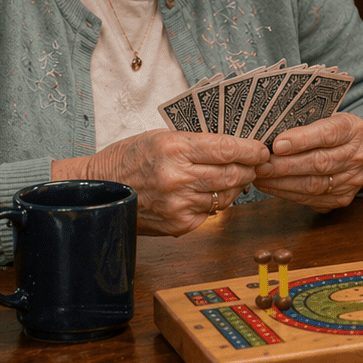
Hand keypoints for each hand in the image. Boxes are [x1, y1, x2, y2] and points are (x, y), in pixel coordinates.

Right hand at [54, 129, 269, 236]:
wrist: (99, 189)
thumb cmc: (130, 158)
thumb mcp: (163, 138)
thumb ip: (198, 144)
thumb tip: (237, 148)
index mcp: (175, 148)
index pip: (227, 149)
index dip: (251, 150)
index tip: (263, 150)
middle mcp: (178, 177)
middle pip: (232, 174)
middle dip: (249, 169)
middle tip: (255, 165)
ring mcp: (178, 204)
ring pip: (226, 195)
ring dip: (234, 187)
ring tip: (232, 177)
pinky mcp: (178, 224)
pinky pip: (211, 213)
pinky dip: (215, 203)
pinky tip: (206, 194)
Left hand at [252, 112, 362, 211]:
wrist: (357, 152)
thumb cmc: (332, 132)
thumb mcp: (325, 118)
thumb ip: (304, 125)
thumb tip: (270, 137)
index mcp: (353, 129)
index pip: (328, 134)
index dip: (302, 140)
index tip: (277, 144)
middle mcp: (358, 156)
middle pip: (320, 163)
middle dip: (286, 166)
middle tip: (261, 165)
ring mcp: (352, 180)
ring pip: (315, 185)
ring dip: (283, 183)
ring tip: (260, 177)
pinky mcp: (343, 198)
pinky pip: (313, 199)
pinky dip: (288, 194)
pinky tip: (272, 187)